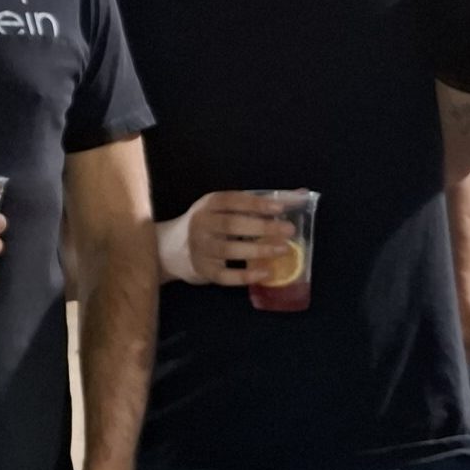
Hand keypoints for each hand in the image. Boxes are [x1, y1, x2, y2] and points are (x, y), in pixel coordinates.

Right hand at [156, 191, 295, 285]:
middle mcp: (201, 224)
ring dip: (258, 250)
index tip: (280, 208)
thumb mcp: (222, 209)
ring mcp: (200, 248)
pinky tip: (265, 273)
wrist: (169, 249)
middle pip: (232, 224)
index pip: (232, 200)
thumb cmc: (206, 226)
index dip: (256, 204)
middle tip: (288, 231)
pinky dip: (245, 275)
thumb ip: (256, 204)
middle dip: (262, 227)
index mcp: (208, 205)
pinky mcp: (202, 270)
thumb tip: (300, 195)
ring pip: (229, 249)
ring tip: (282, 250)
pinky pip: (225, 275)